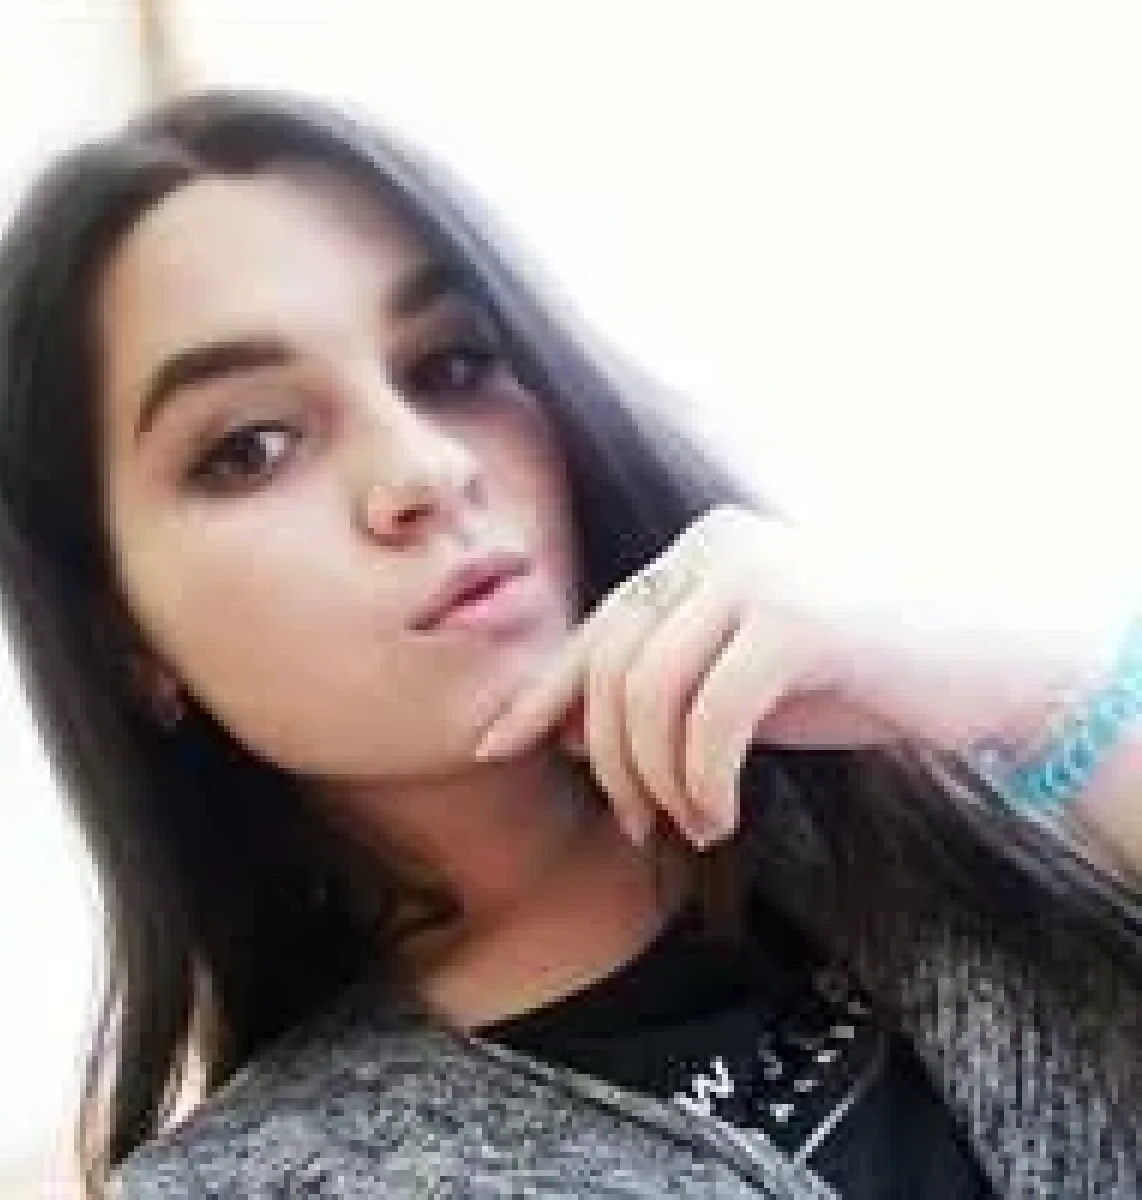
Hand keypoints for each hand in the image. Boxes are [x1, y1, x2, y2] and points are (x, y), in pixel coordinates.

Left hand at [473, 505, 895, 849]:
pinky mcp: (798, 616)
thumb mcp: (735, 686)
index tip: (496, 747)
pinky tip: (721, 815)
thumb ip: (660, 695)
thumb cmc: (855, 678)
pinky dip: (703, 779)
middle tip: (636, 824)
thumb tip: (567, 733)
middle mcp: (717, 543)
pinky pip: (712, 715)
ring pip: (651, 690)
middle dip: (610, 759)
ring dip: (658, 778)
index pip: (599, 627)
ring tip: (691, 825)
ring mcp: (758, 571)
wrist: (981, 668)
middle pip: (613, 662)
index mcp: (698, 549)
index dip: (543, 694)